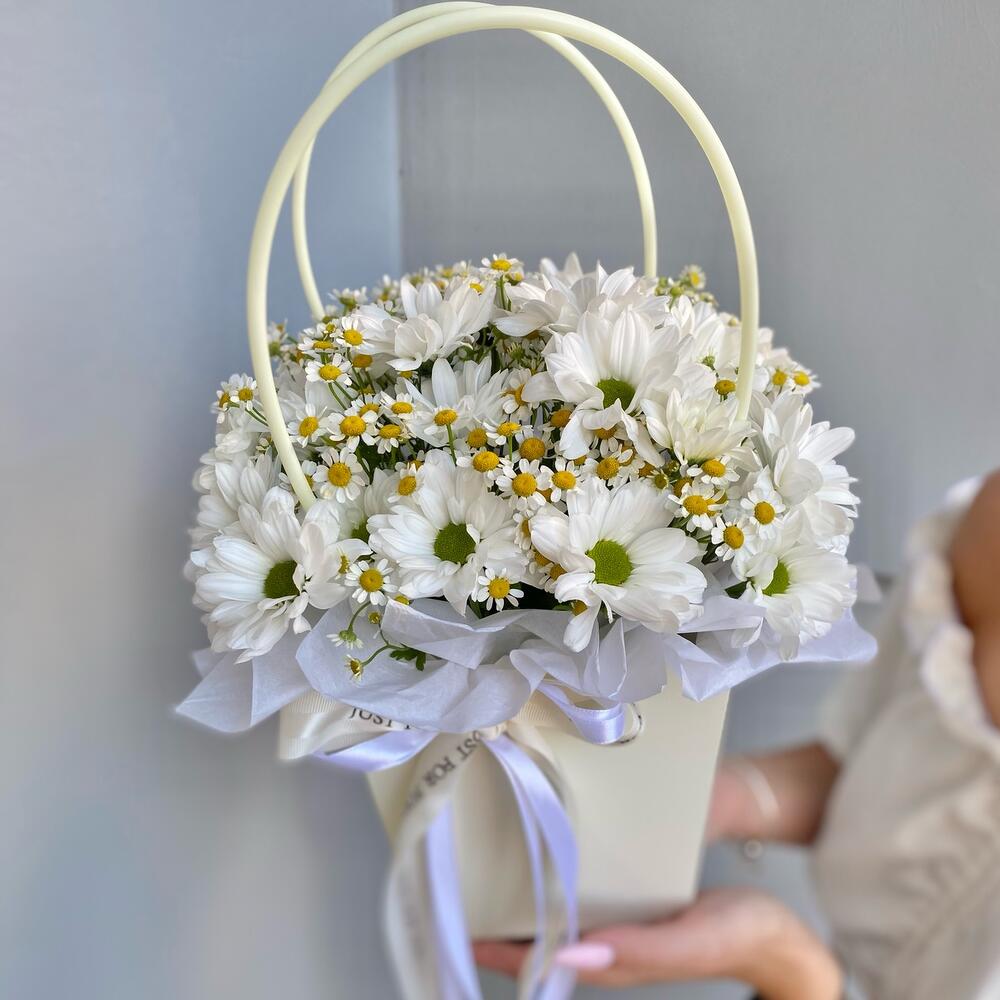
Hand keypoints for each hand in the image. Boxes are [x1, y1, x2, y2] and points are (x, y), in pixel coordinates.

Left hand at [474, 887, 841, 998]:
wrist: (786, 934)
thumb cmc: (745, 935)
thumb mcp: (694, 940)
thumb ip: (638, 953)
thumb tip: (570, 956)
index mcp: (617, 960)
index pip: (543, 960)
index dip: (500, 948)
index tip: (460, 925)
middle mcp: (610, 944)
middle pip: (542, 936)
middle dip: (500, 917)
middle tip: (460, 884)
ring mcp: (622, 924)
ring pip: (560, 911)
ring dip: (525, 891)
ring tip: (488, 862)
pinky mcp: (636, 903)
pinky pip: (587, 891)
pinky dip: (561, 874)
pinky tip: (548, 851)